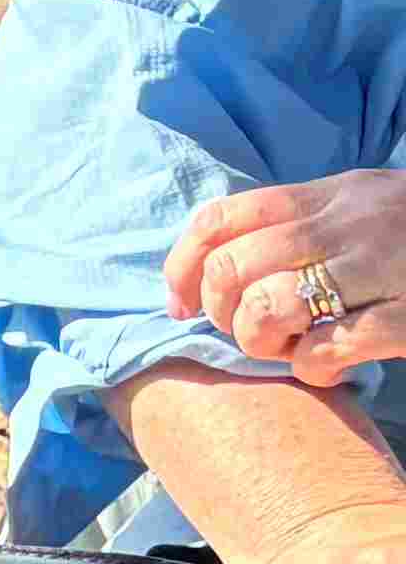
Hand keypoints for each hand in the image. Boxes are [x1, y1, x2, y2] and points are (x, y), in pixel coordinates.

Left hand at [171, 174, 405, 387]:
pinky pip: (326, 347)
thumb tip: (213, 268)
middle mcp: (351, 224)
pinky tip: (327, 369)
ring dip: (260, 341)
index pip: (222, 217)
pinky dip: (310, 367)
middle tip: (247, 331)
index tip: (181, 306)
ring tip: (287, 350)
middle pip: (232, 266)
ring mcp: (382, 267)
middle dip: (220, 313)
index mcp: (333, 195)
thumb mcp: (365, 208)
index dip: (182, 267)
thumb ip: (303, 225)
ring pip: (268, 305)